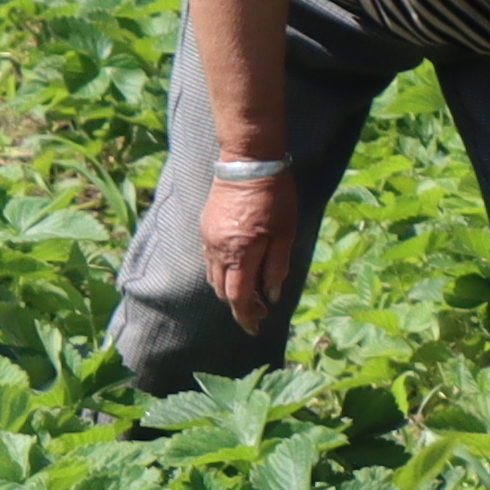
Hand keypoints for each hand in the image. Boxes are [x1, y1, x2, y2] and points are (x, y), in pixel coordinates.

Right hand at [201, 170, 299, 332]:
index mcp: (240, 253)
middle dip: (239, 305)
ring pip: (213, 277)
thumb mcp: (285, 233)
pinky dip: (221, 272)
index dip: (246, 316)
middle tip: (259, 309)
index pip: (238, 297)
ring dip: (229, 289)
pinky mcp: (204, 228)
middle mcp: (218, 250)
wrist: (248, 162)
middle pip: (222, 291)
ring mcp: (208, 239)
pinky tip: (237, 268)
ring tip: (249, 290)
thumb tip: (270, 295)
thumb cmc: (274, 196)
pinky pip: (209, 260)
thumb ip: (276, 267)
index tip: (256, 327)